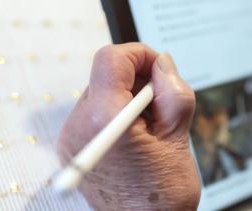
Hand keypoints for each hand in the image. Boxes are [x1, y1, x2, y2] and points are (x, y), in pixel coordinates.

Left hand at [56, 43, 199, 210]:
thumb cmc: (161, 196)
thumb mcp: (179, 138)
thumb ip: (173, 91)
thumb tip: (162, 64)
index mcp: (104, 119)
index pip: (111, 59)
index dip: (140, 54)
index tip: (160, 68)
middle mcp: (79, 126)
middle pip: (106, 75)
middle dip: (138, 79)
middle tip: (163, 103)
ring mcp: (73, 138)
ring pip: (102, 93)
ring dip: (129, 97)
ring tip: (152, 126)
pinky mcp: (74, 148)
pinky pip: (96, 113)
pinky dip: (118, 113)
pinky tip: (138, 136)